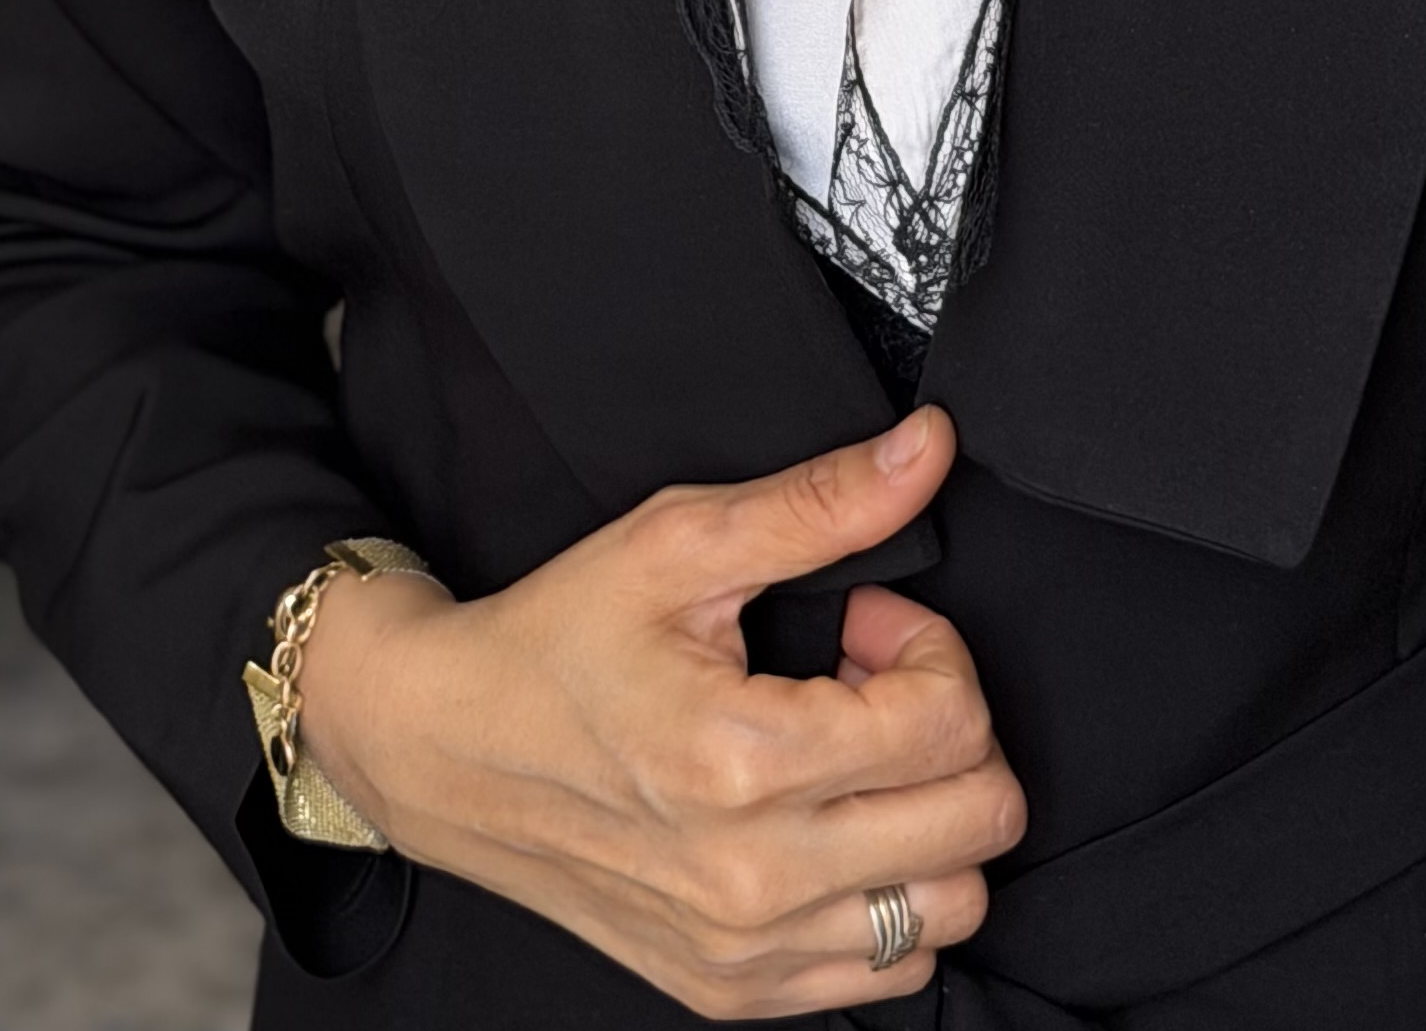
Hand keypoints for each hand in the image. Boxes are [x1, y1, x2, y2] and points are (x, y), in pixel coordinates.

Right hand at [295, 403, 1023, 1014]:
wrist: (446, 750)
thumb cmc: (556, 643)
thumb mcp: (680, 542)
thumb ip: (819, 501)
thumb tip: (927, 449)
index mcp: (745, 761)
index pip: (953, 723)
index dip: (931, 646)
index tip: (863, 624)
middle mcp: (756, 878)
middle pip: (979, 822)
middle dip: (951, 729)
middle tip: (867, 686)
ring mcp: (747, 950)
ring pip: (953, 907)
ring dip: (930, 819)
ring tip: (850, 759)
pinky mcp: (735, 992)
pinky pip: (892, 972)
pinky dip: (890, 895)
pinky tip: (828, 826)